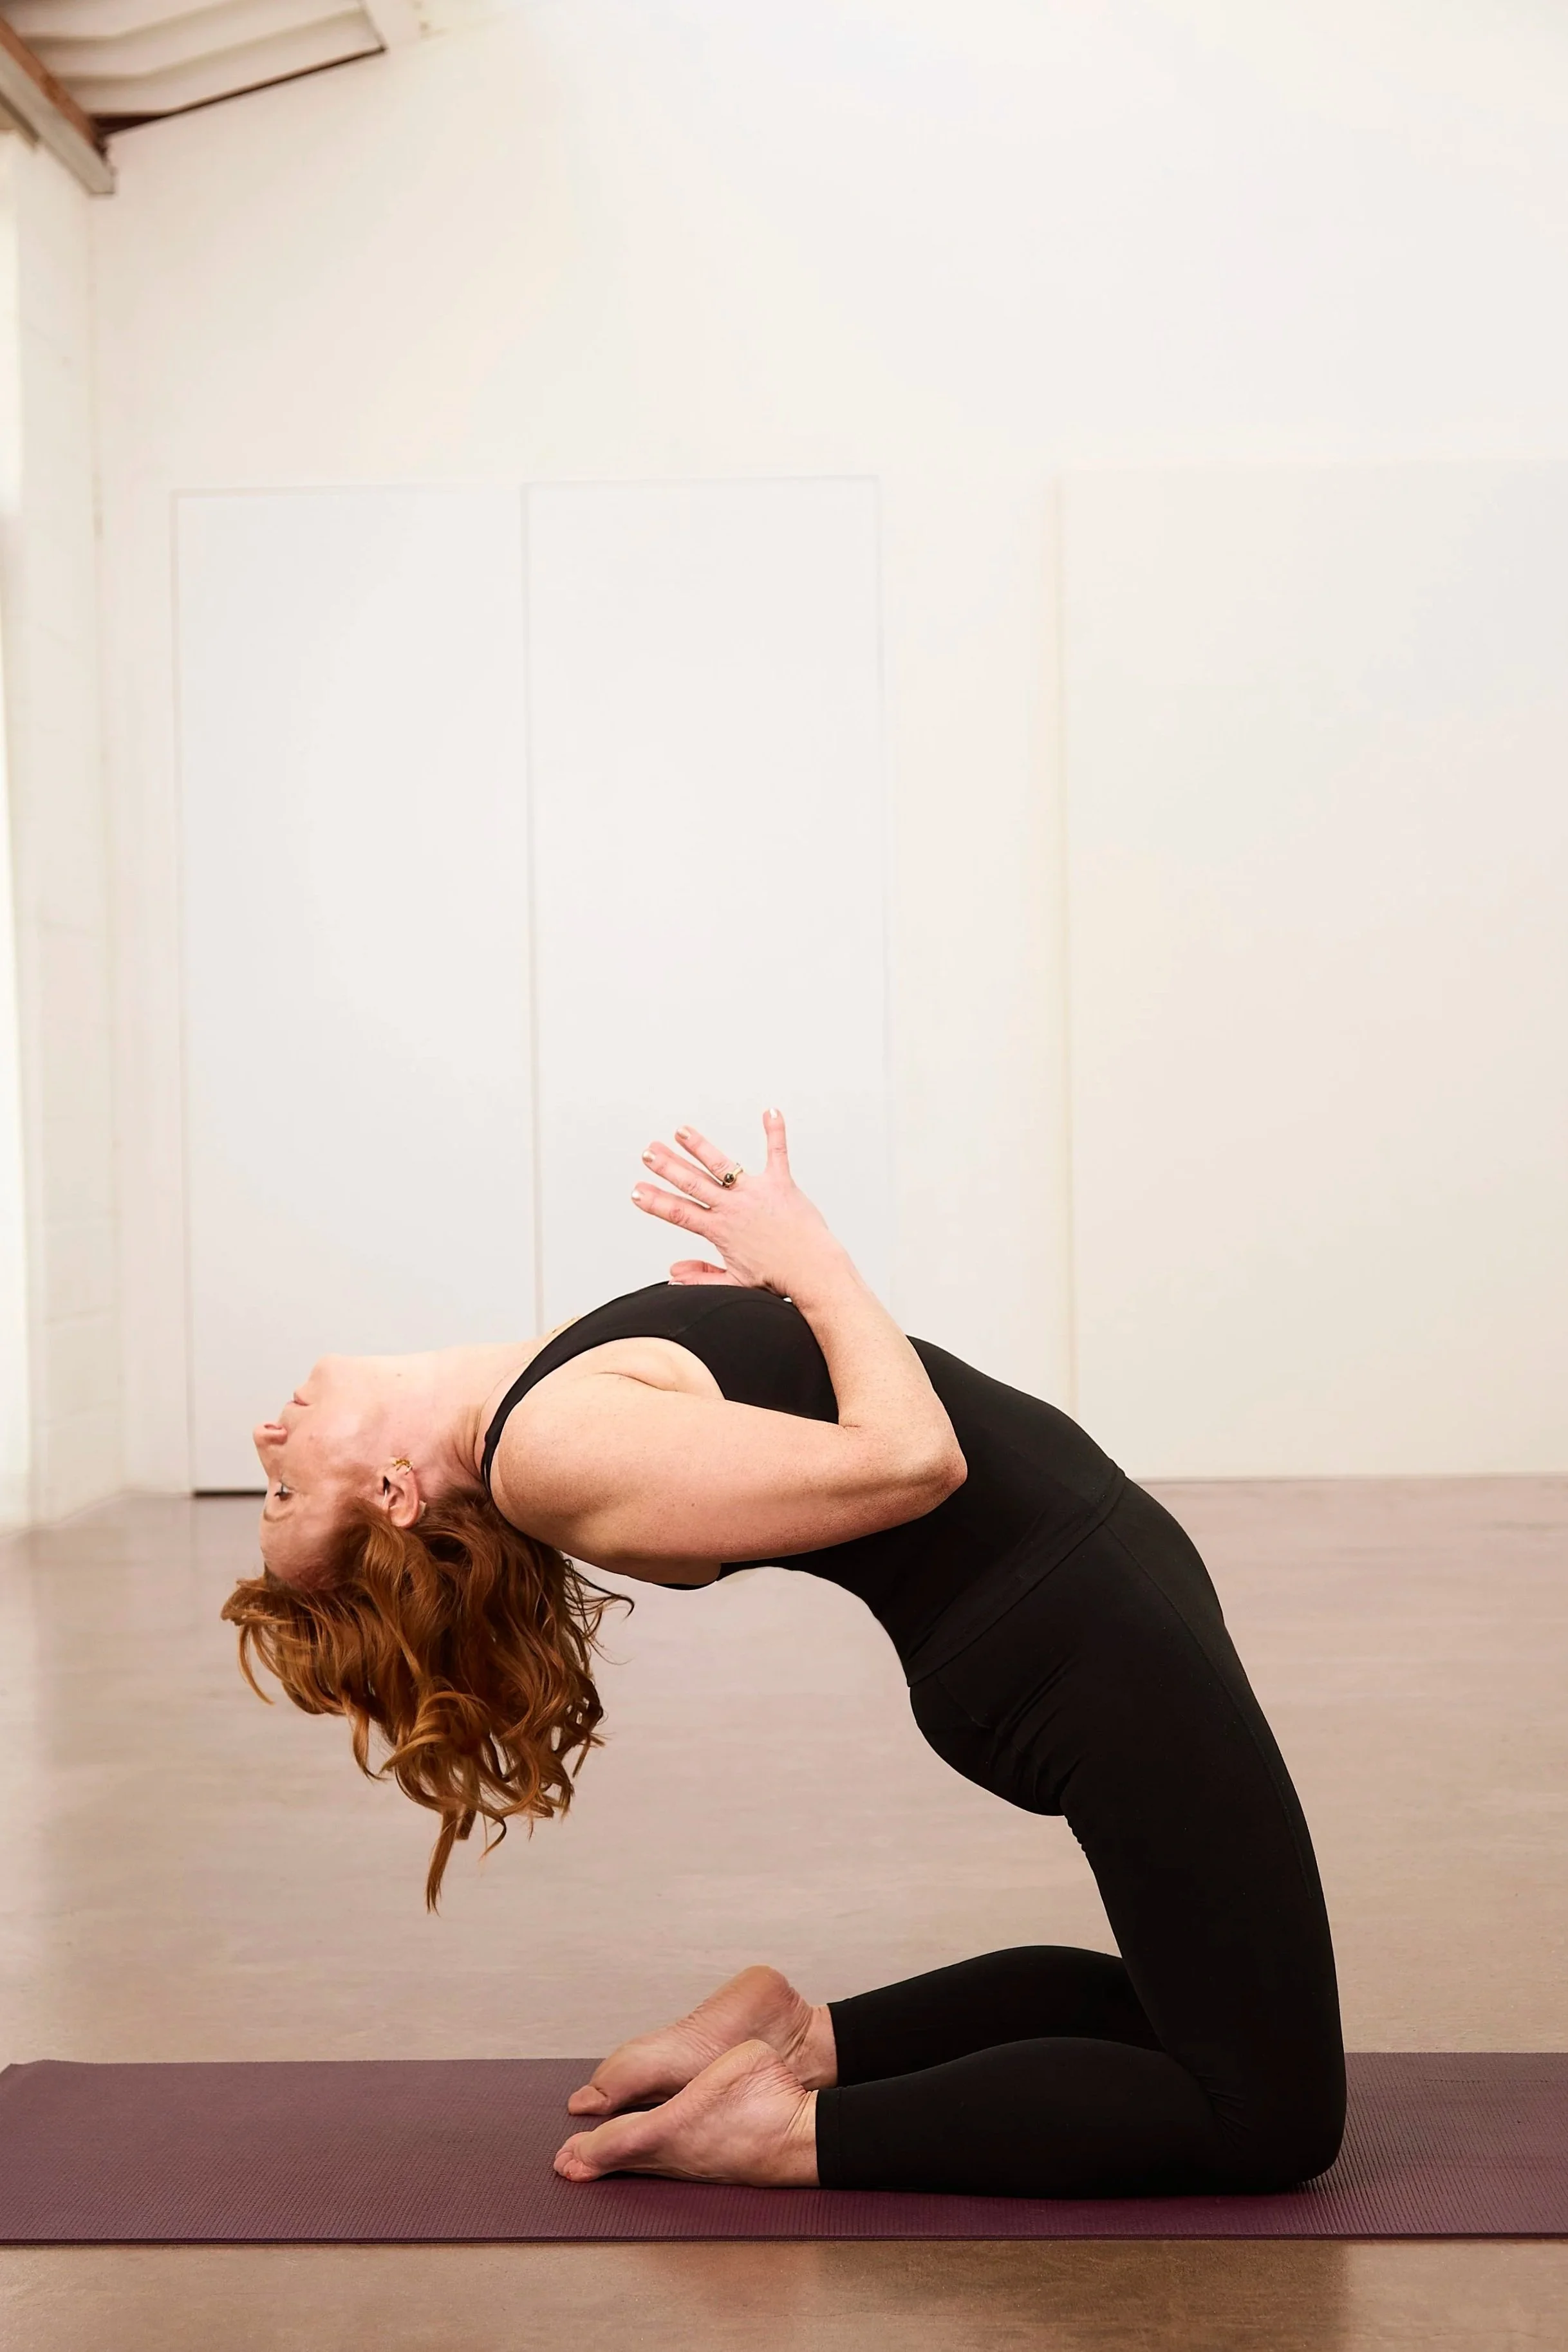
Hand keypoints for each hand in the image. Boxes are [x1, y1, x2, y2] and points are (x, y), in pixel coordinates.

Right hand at [633, 1111, 849, 1301]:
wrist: (813, 1272)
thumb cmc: (778, 1279)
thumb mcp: (734, 1283)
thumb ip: (701, 1278)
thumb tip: (673, 1274)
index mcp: (720, 1230)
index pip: (679, 1213)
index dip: (655, 1202)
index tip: (636, 1191)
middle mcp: (733, 1208)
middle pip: (692, 1183)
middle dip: (667, 1166)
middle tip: (648, 1152)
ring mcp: (755, 1193)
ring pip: (722, 1164)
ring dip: (700, 1146)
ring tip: (681, 1131)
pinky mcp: (780, 1184)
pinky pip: (777, 1153)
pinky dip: (774, 1131)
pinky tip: (770, 1111)